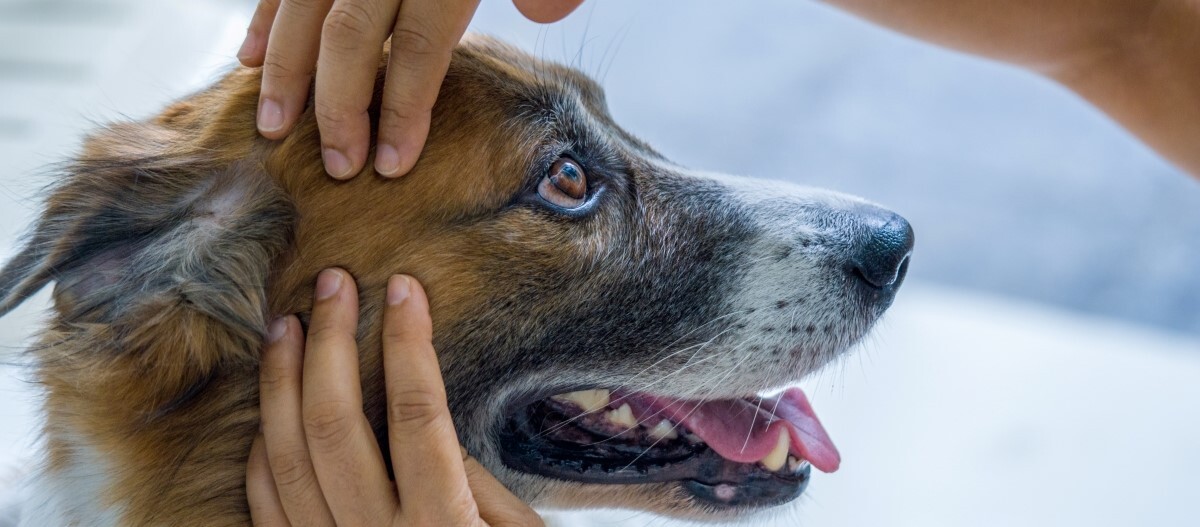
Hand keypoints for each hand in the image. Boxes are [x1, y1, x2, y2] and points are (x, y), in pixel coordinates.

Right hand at [237, 0, 584, 178]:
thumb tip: (544, 12)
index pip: (421, 43)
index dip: (404, 106)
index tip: (391, 163)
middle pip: (352, 32)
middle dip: (338, 104)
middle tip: (336, 164)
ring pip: (304, 4)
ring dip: (283, 67)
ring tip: (273, 126)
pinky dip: (264, 14)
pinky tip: (250, 58)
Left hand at [247, 269, 541, 525]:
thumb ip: (476, 486)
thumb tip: (420, 418)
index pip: (417, 414)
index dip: (407, 344)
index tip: (404, 287)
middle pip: (334, 426)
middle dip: (331, 344)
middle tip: (334, 284)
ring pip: (285, 461)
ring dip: (281, 385)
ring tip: (289, 325)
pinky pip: (268, 507)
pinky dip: (262, 451)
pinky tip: (273, 406)